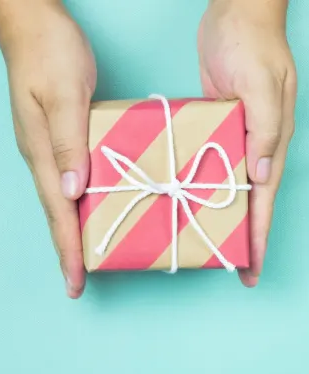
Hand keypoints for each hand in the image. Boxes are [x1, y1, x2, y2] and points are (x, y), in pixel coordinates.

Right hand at [0, 1, 96, 297]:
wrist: (29, 24)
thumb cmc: (48, 52)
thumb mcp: (65, 93)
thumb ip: (69, 142)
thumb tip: (71, 192)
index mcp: (40, 150)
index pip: (57, 210)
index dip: (67, 248)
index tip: (74, 282)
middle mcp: (38, 155)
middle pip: (54, 211)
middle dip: (66, 248)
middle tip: (77, 281)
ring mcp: (41, 146)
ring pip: (58, 198)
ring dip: (70, 229)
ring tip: (84, 256)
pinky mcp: (51, 136)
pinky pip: (64, 179)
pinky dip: (75, 202)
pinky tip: (87, 207)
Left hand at [198, 0, 296, 286]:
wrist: (234, 13)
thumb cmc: (252, 44)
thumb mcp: (262, 85)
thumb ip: (265, 130)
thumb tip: (262, 175)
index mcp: (270, 139)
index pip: (264, 199)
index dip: (258, 236)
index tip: (251, 269)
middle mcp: (253, 143)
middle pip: (246, 198)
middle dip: (237, 234)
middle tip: (223, 264)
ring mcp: (231, 134)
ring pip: (224, 183)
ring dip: (215, 210)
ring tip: (198, 238)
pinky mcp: (211, 122)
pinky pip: (206, 159)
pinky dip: (198, 179)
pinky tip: (181, 193)